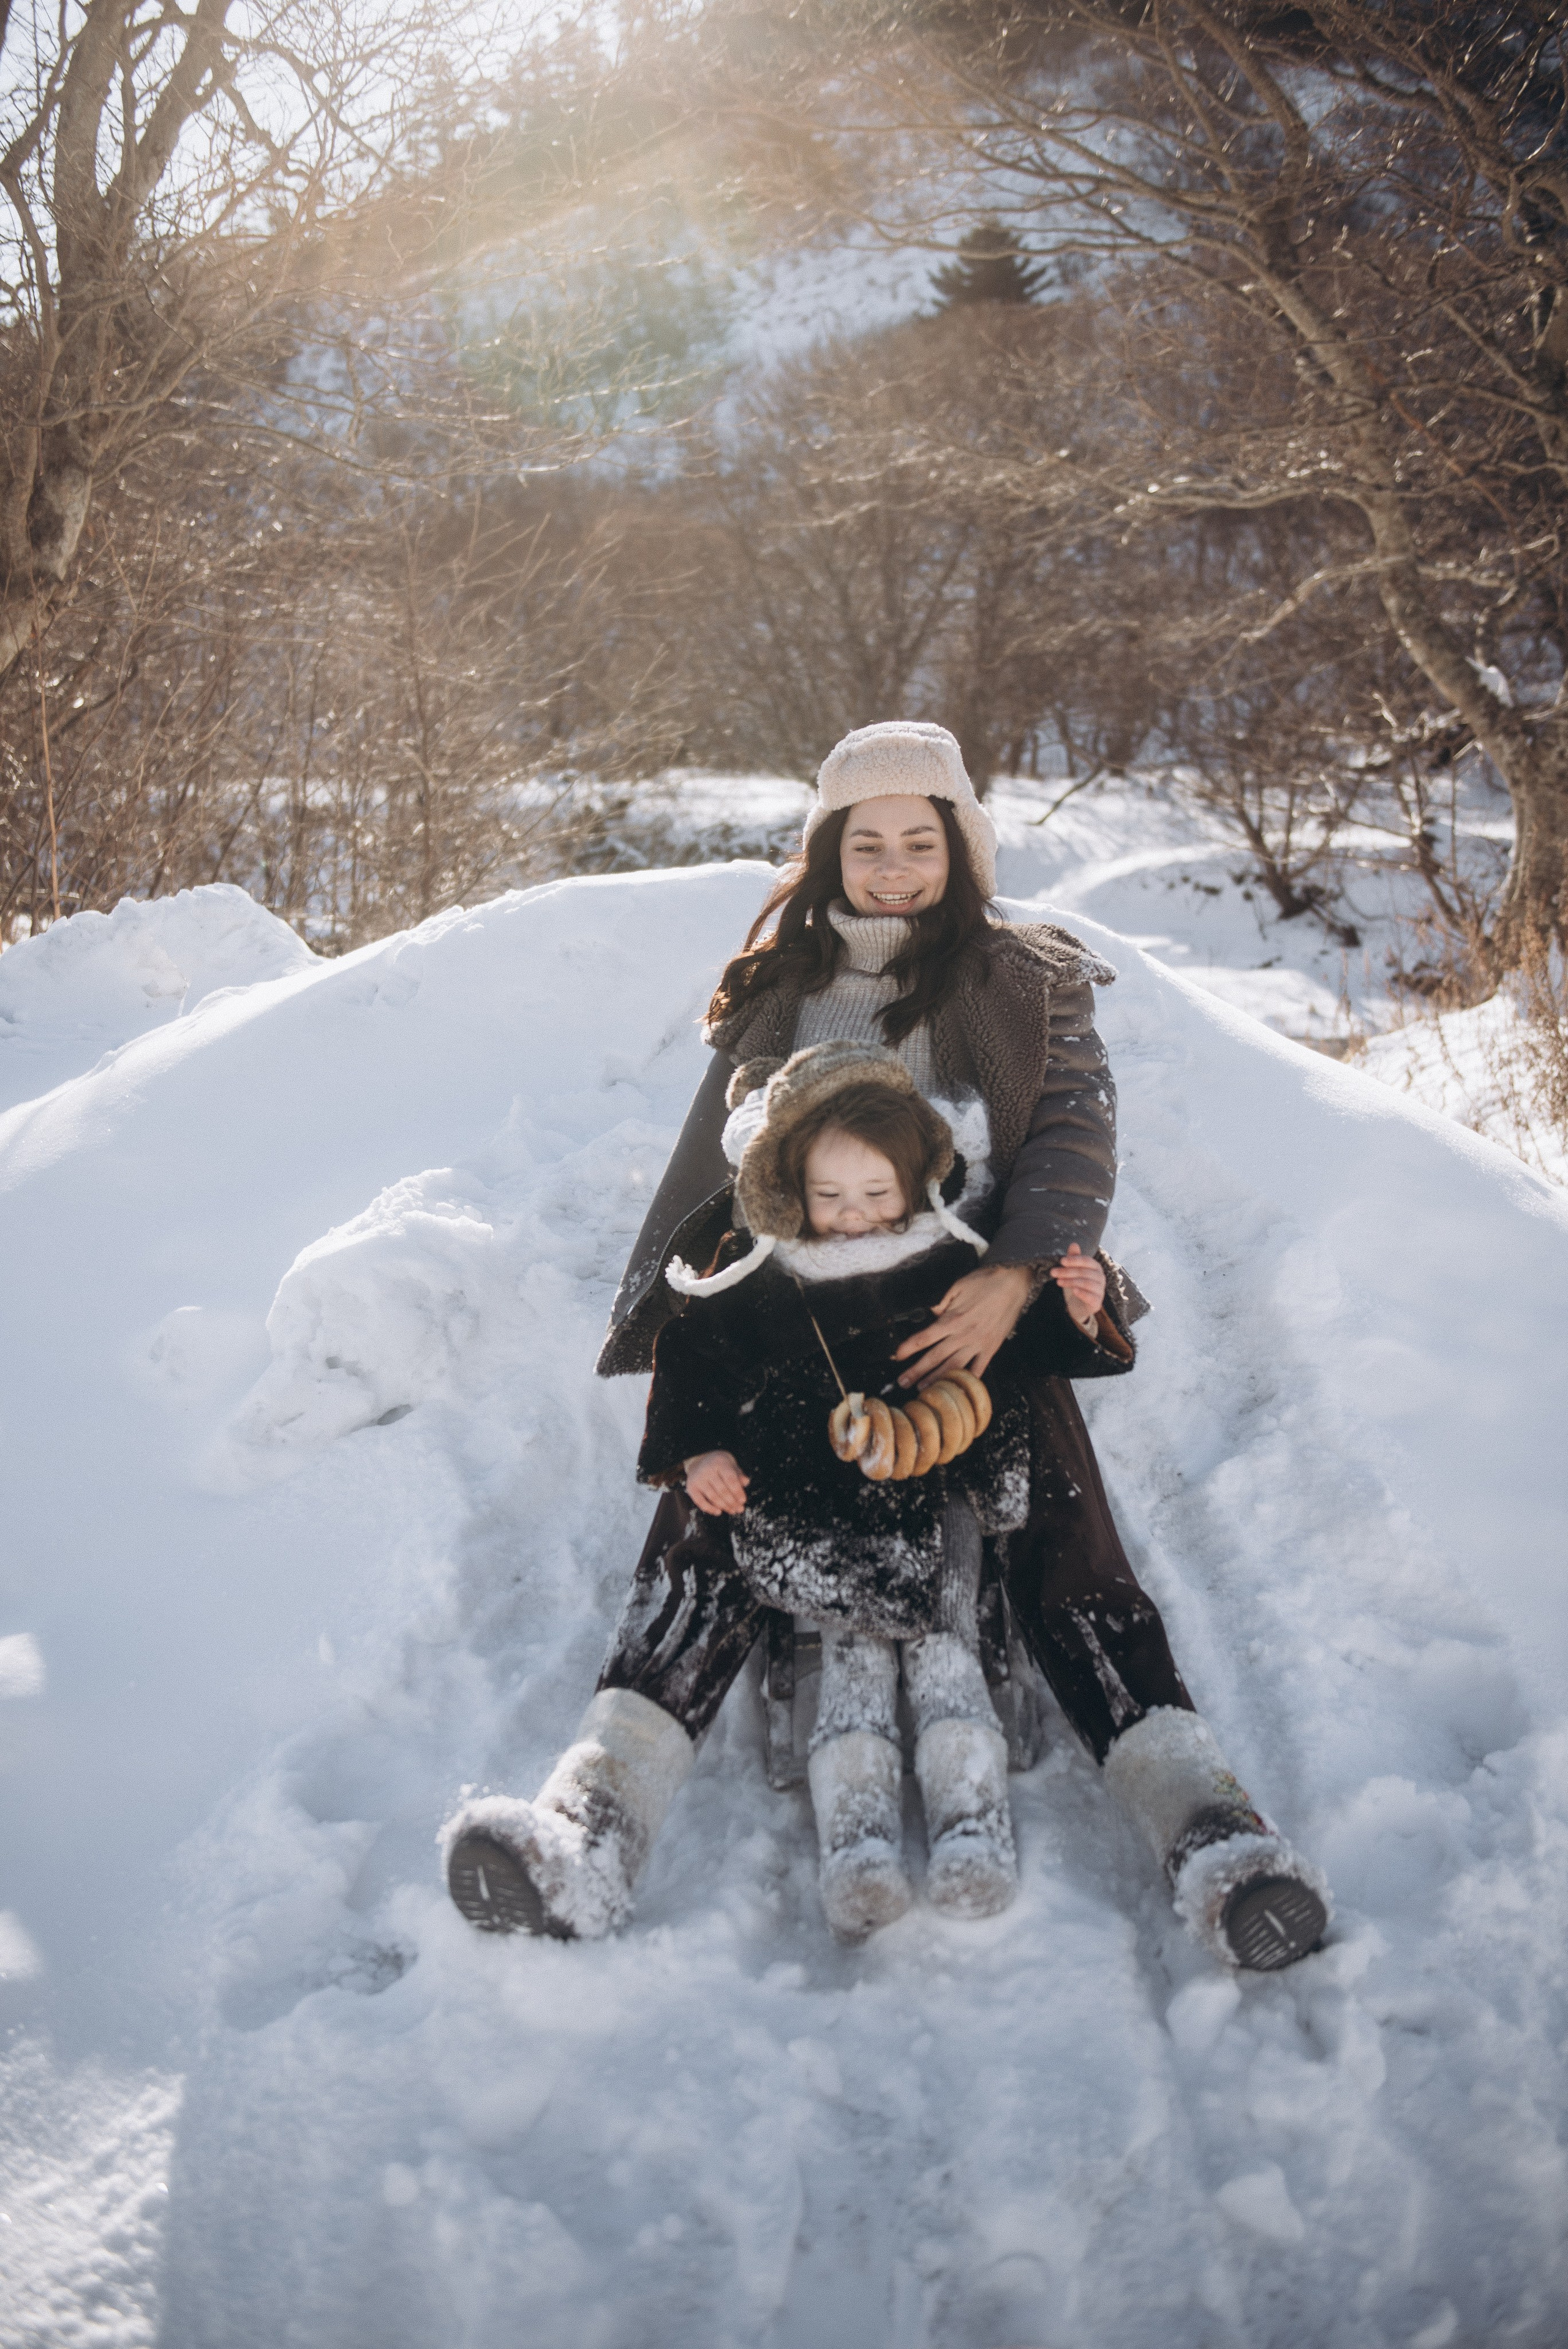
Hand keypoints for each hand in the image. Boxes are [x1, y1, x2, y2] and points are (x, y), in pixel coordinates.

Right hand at [684, 1449, 748, 1514]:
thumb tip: (746, 1482)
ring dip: (724, 1507)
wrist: (699, 1460)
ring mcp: (698, 1479)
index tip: (743, 1500)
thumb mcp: (730, 1464)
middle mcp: (707, 1470)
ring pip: (713, 1497)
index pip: (730, 1479)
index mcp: (719, 1462)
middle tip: (740, 1509)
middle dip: (732, 1502)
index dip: (737, 1491)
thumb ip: (738, 1474)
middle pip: (722, 1490)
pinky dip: (710, 1509)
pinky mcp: (691, 1487)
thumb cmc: (719, 1464)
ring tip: (732, 1511)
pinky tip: (718, 1512)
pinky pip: (700, 1502)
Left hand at [894, 1262, 1032, 1385]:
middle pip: (935, 1357)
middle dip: (917, 1371)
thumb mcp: (956, 1287)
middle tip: (903, 1382)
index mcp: (951, 1319)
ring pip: (954, 1366)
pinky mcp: (991, 1348)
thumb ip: (941, 1303)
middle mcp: (963, 1335)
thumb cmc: (984, 1282)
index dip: (908, 1348)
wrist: (1012, 1282)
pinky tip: (959, 1389)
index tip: (897, 1357)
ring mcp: (978, 1343)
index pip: (924, 1337)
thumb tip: (930, 1314)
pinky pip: (979, 1368)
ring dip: (937, 1379)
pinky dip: (969, 1380)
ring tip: (924, 1389)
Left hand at [1051, 1243, 1105, 1334]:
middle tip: (1053, 1272)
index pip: (1087, 1261)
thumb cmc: (1077, 1284)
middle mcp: (1101, 1278)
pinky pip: (1091, 1297)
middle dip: (1067, 1271)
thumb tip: (1074, 1244)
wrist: (1080, 1306)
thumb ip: (1074, 1258)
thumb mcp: (1073, 1270)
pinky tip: (1073, 1291)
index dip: (1074, 1260)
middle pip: (1084, 1272)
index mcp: (1096, 1267)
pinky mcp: (1097, 1302)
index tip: (1061, 1261)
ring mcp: (1100, 1290)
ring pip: (1086, 1283)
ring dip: (1071, 1281)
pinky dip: (1082, 1293)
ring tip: (1058, 1281)